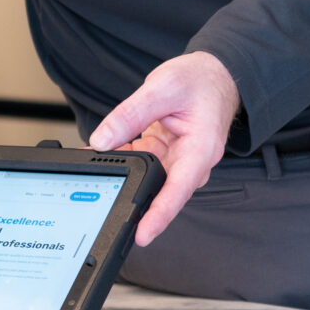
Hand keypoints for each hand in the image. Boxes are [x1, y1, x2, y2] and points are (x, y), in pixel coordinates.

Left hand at [88, 51, 240, 247]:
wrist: (214, 74)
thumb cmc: (200, 81)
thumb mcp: (162, 88)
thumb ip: (131, 114)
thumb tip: (102, 140)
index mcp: (200, 150)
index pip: (178, 190)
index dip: (159, 216)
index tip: (141, 234)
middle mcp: (191, 162)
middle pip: (159, 190)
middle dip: (130, 195)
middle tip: (100, 194)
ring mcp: (178, 161)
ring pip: (146, 176)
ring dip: (122, 171)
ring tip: (95, 161)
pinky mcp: (165, 155)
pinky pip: (141, 163)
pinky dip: (123, 156)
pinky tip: (106, 149)